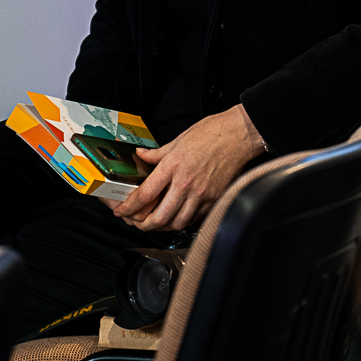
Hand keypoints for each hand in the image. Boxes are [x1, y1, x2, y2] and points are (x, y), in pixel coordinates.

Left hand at [112, 104, 264, 232]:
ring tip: (154, 223)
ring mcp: (201, 194)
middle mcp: (186, 183)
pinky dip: (182, 221)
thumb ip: (157, 153)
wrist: (238, 135)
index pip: (145, 194)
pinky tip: (176, 217)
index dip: (129, 207)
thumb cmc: (212, 133)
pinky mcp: (213, 199)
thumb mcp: (178, 139)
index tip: (122, 211)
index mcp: (173, 166)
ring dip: (162, 227)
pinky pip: (194, 218)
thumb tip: (142, 156)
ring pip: (177, 223)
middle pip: (159, 217)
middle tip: (136, 223)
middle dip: (143, 225)